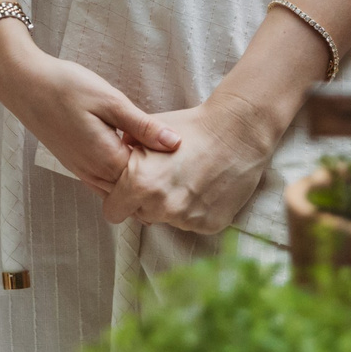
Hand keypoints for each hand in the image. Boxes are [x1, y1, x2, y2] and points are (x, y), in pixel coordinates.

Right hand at [0, 23, 180, 191]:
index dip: (168, 173)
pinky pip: (102, 182)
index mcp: (106, 159)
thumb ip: (142, 126)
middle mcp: (92, 172)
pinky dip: (119, 178)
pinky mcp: (74, 163)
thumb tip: (176, 143)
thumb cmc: (66, 86)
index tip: (187, 159)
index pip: (146, 181)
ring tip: (160, 166)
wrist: (24, 83)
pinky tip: (130, 160)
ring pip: (117, 191)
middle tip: (180, 169)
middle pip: (132, 193)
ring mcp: (81, 170)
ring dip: (137, 183)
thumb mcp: (110, 100)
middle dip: (155, 184)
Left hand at [100, 93, 283, 234]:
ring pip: (168, 220)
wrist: (237, 131)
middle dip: (146, 202)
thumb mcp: (149, 130)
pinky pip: (192, 223)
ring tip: (187, 179)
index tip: (127, 192)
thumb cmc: (191, 126)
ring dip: (172, 206)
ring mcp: (187, 219)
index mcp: (140, 184)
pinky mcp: (210, 225)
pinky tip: (205, 186)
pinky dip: (196, 210)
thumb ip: (126, 147)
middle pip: (141, 216)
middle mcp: (162, 207)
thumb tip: (112, 155)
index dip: (118, 200)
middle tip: (164, 179)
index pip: (113, 212)